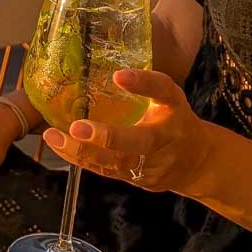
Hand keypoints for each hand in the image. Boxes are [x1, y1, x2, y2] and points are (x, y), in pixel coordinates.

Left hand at [42, 69, 212, 195]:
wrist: (197, 163)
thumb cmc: (176, 120)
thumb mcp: (169, 97)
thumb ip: (146, 84)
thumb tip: (114, 71)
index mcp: (173, 111)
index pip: (162, 92)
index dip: (143, 84)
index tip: (119, 75)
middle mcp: (165, 141)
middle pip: (138, 143)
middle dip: (107, 138)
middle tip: (77, 127)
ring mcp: (152, 166)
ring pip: (117, 164)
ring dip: (83, 152)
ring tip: (54, 137)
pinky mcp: (137, 180)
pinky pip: (108, 172)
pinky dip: (83, 161)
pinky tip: (62, 147)